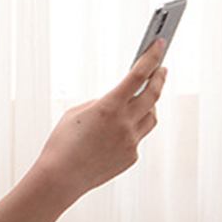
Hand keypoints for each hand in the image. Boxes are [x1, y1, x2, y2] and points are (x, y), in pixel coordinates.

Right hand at [37, 41, 166, 198]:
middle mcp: (125, 123)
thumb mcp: (77, 112)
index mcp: (109, 106)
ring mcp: (131, 142)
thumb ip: (101, 103)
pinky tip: (123, 128)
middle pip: (153, 94)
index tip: (159, 43)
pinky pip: (138, 137)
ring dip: (150, 104)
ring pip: (151, 117)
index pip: (138, 75)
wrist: (60, 178)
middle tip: (161, 68)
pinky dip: (133, 129)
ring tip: (147, 97)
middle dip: (159, 77)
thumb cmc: (62, 143)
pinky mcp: (131, 157)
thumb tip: (118, 102)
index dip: (151, 56)